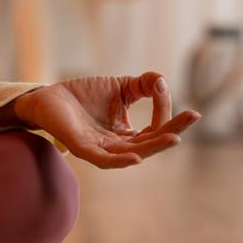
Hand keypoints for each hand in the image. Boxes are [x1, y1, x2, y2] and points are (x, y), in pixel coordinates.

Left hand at [12, 72, 200, 168]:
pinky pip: (104, 159)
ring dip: (154, 146)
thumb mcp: (120, 86)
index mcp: (126, 133)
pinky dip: (120, 160)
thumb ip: (144, 85)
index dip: (168, 117)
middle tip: (193, 116)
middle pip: (149, 144)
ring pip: (132, 153)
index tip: (169, 93)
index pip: (154, 131)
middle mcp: (116, 145)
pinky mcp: (82, 147)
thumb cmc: (83, 94)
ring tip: (174, 137)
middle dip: (171, 131)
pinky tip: (137, 156)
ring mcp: (100, 148)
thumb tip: (163, 82)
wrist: (49, 96)